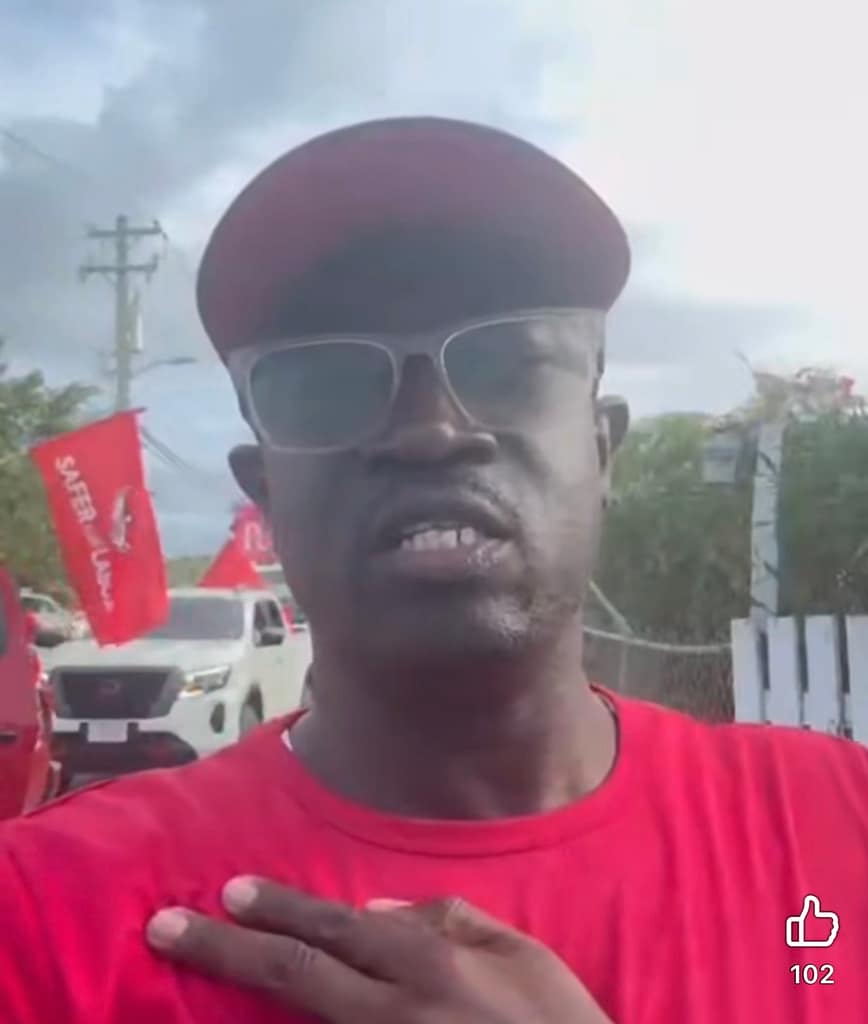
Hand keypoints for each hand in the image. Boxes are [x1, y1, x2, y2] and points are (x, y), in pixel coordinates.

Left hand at [147, 878, 612, 1022]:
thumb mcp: (524, 956)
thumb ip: (453, 922)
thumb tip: (382, 910)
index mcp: (429, 966)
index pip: (336, 930)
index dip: (278, 910)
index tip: (229, 893)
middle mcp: (394, 1015)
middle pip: (296, 976)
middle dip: (228, 950)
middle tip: (168, 929)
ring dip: (247, 999)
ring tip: (201, 969)